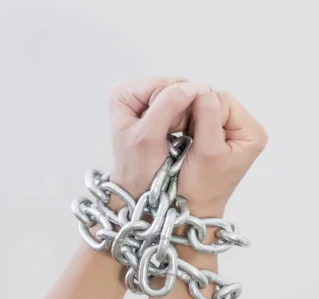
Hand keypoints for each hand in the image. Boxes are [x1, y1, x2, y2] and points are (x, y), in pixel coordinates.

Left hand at [107, 77, 210, 200]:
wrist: (138, 195)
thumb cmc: (137, 172)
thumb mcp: (149, 136)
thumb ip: (167, 106)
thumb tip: (195, 86)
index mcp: (123, 93)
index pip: (165, 84)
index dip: (178, 104)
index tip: (176, 129)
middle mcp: (133, 95)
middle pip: (174, 89)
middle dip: (182, 111)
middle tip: (178, 135)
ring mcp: (147, 105)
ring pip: (182, 100)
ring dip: (187, 118)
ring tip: (180, 139)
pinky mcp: (160, 116)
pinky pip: (183, 111)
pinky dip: (187, 123)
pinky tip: (183, 138)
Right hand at [178, 91, 267, 216]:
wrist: (191, 209)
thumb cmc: (199, 188)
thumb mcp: (206, 150)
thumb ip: (208, 116)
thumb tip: (202, 87)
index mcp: (251, 133)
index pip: (223, 100)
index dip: (201, 110)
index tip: (188, 132)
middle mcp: (246, 130)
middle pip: (215, 101)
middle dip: (196, 114)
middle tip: (185, 138)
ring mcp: (232, 133)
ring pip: (205, 108)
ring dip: (190, 120)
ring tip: (184, 142)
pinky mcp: (218, 137)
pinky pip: (200, 118)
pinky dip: (189, 125)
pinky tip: (185, 141)